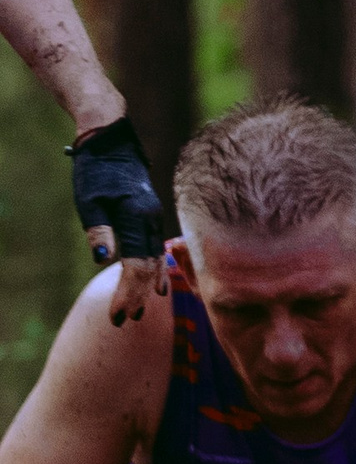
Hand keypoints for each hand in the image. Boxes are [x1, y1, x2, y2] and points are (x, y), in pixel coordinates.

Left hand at [70, 120, 167, 326]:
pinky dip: (156, 268)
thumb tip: (104, 259)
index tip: (117, 316)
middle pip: (149, 267)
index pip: (136, 266)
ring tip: (141, 308)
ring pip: (156, 258)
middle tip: (124, 320)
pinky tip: (157, 283)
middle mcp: (150, 220)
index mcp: (137, 218)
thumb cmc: (96, 172)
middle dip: (137, 295)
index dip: (127, 293)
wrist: (112, 143)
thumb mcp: (90, 202)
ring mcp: (153, 217)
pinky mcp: (150, 215)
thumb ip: (99, 230)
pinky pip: (156, 248)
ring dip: (148, 285)